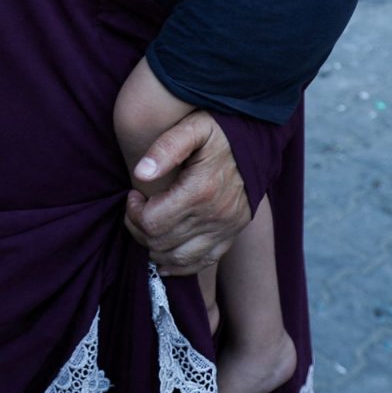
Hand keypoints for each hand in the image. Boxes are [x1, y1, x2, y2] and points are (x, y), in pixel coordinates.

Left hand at [123, 111, 250, 275]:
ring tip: (150, 226)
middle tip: (138, 209)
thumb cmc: (221, 131)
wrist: (257, 139)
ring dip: (155, 247)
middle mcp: (214, 216)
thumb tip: (140, 173)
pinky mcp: (232, 234)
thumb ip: (166, 147)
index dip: (134, 213)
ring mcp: (225, 229)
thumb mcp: (194, 128)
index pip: (152, 222)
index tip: (134, 195)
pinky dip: (180, 265)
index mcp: (200, 190)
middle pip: (161, 242)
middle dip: (139, 229)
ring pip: (178, 258)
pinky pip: (203, 263)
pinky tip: (165, 256)